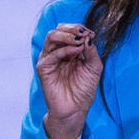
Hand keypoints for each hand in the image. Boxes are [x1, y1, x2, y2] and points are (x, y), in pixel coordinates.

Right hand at [35, 22, 102, 138]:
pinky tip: (75, 51)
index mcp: (70, 50)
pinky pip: (51, 54)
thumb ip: (92, 51)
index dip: (80, 29)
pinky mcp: (44, 68)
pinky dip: (64, 50)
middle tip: (83, 33)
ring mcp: (50, 59)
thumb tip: (88, 36)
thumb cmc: (84, 90)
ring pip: (52, 37)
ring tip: (78, 40)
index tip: (92, 34)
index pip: (70, 31)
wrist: (75, 109)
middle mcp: (58, 52)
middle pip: (59, 29)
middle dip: (72, 28)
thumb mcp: (94, 68)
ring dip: (66, 35)